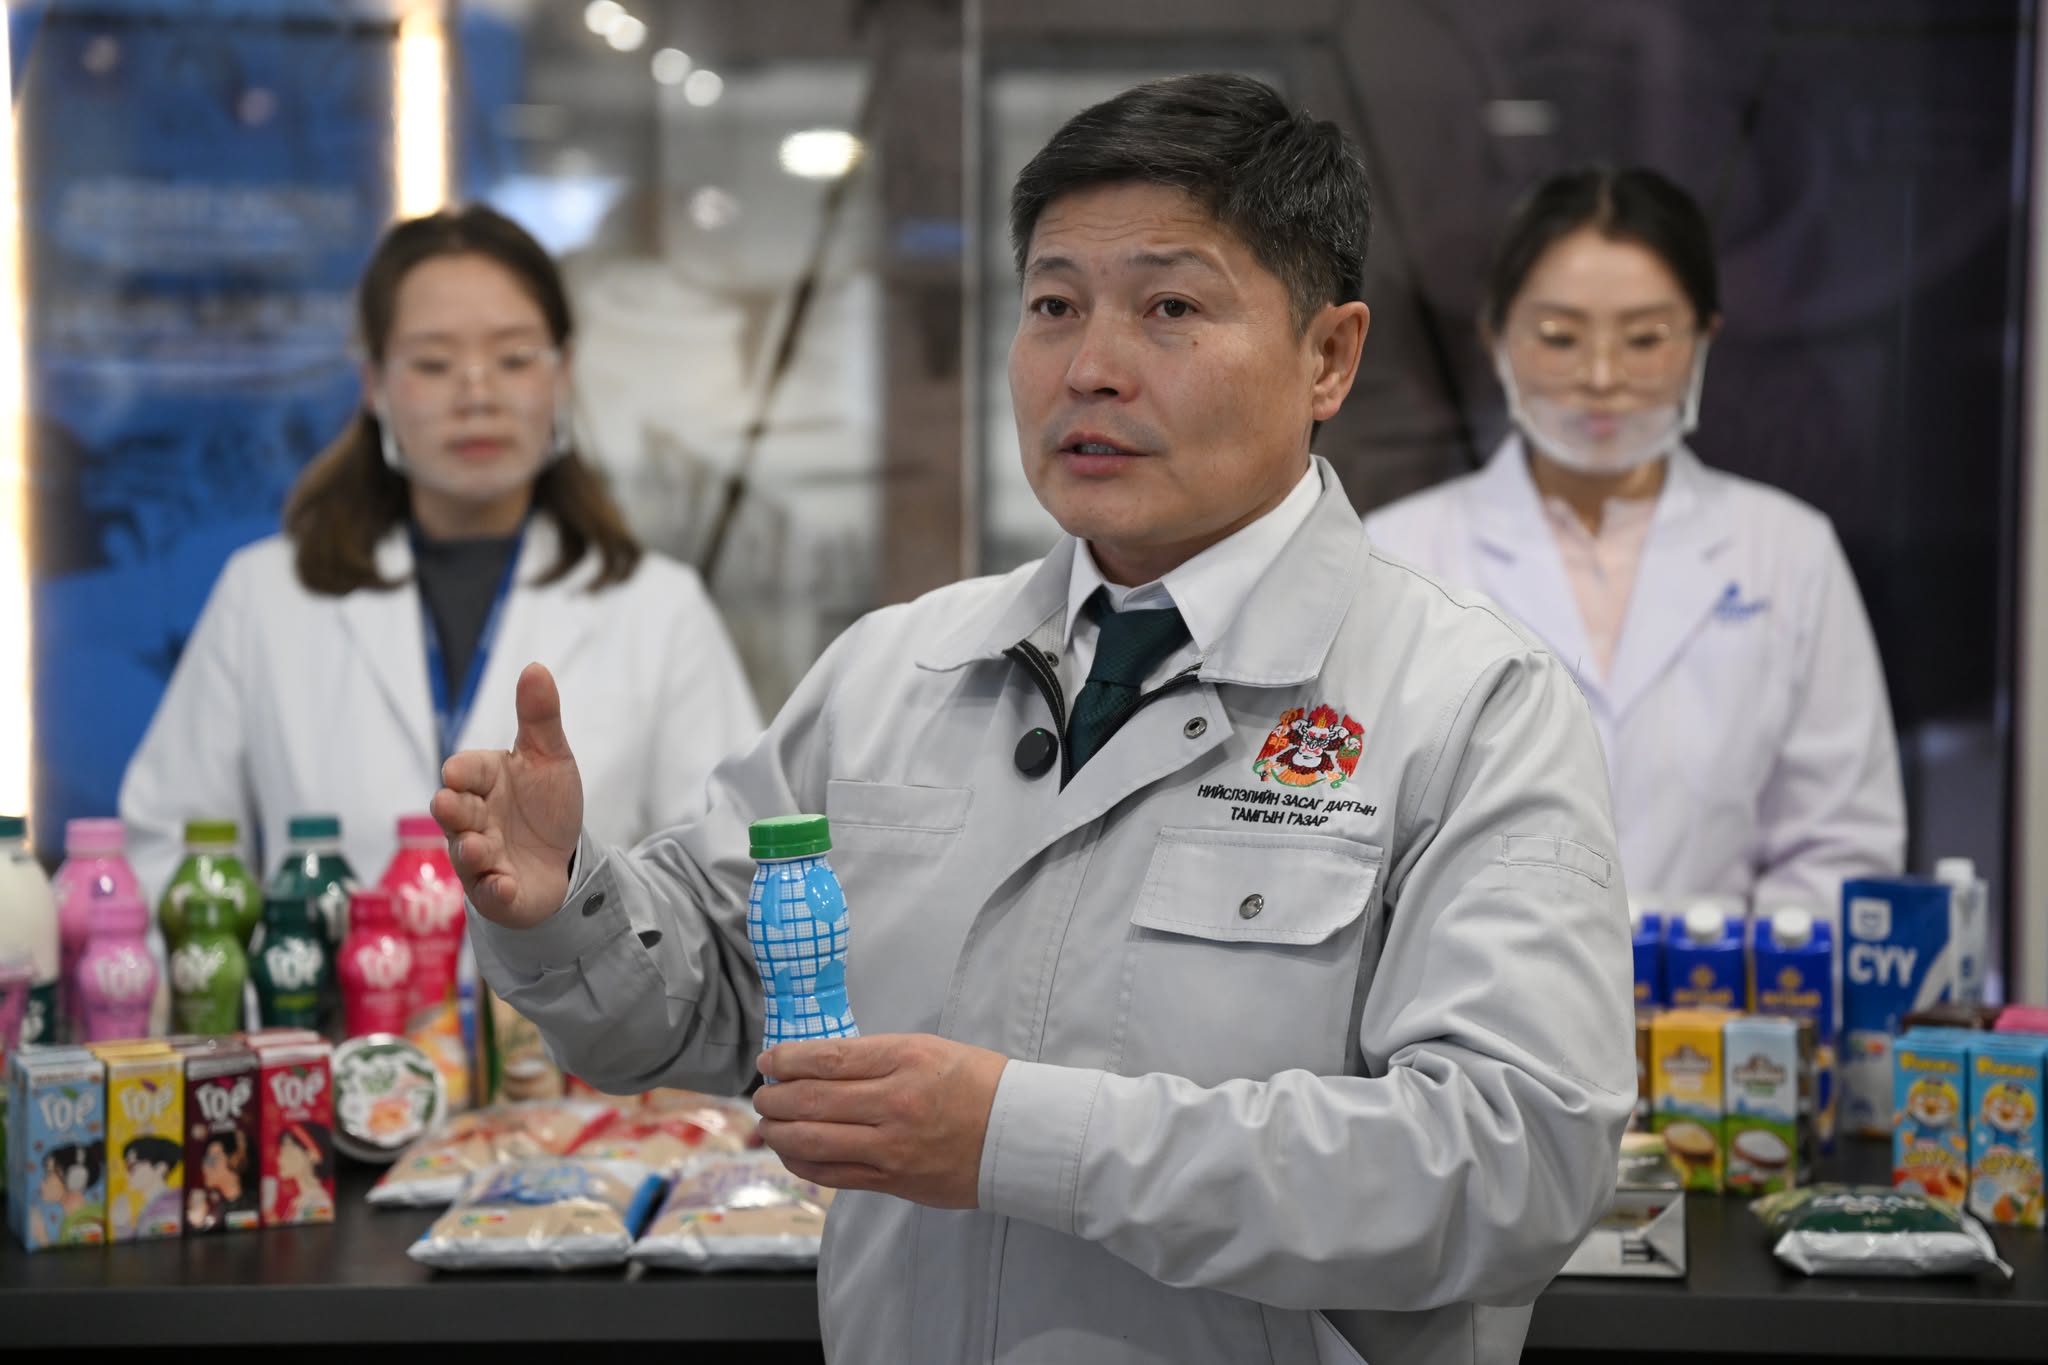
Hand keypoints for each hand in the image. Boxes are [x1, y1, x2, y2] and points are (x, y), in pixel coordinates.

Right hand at [431, 662, 583, 928]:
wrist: (563, 860)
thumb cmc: (545, 805)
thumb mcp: (549, 758)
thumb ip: (539, 717)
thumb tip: (535, 666)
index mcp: (485, 781)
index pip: (466, 771)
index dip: (463, 773)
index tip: (458, 773)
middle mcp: (474, 818)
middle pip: (455, 812)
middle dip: (453, 810)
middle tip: (450, 805)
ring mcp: (481, 858)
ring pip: (466, 854)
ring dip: (470, 850)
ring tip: (478, 847)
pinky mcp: (495, 892)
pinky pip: (489, 893)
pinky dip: (496, 890)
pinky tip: (506, 886)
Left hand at [753, 1033, 1008, 1209]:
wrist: (1020, 1134)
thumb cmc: (978, 1084)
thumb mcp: (929, 1049)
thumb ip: (876, 1058)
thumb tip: (819, 1067)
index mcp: (905, 1059)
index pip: (827, 1058)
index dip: (787, 1060)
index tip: (768, 1061)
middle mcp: (895, 1102)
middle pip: (810, 1100)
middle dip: (774, 1097)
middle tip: (762, 1094)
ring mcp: (891, 1147)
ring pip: (812, 1141)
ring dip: (778, 1132)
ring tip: (768, 1124)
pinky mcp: (893, 1181)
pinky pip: (832, 1175)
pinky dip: (802, 1162)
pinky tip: (792, 1152)